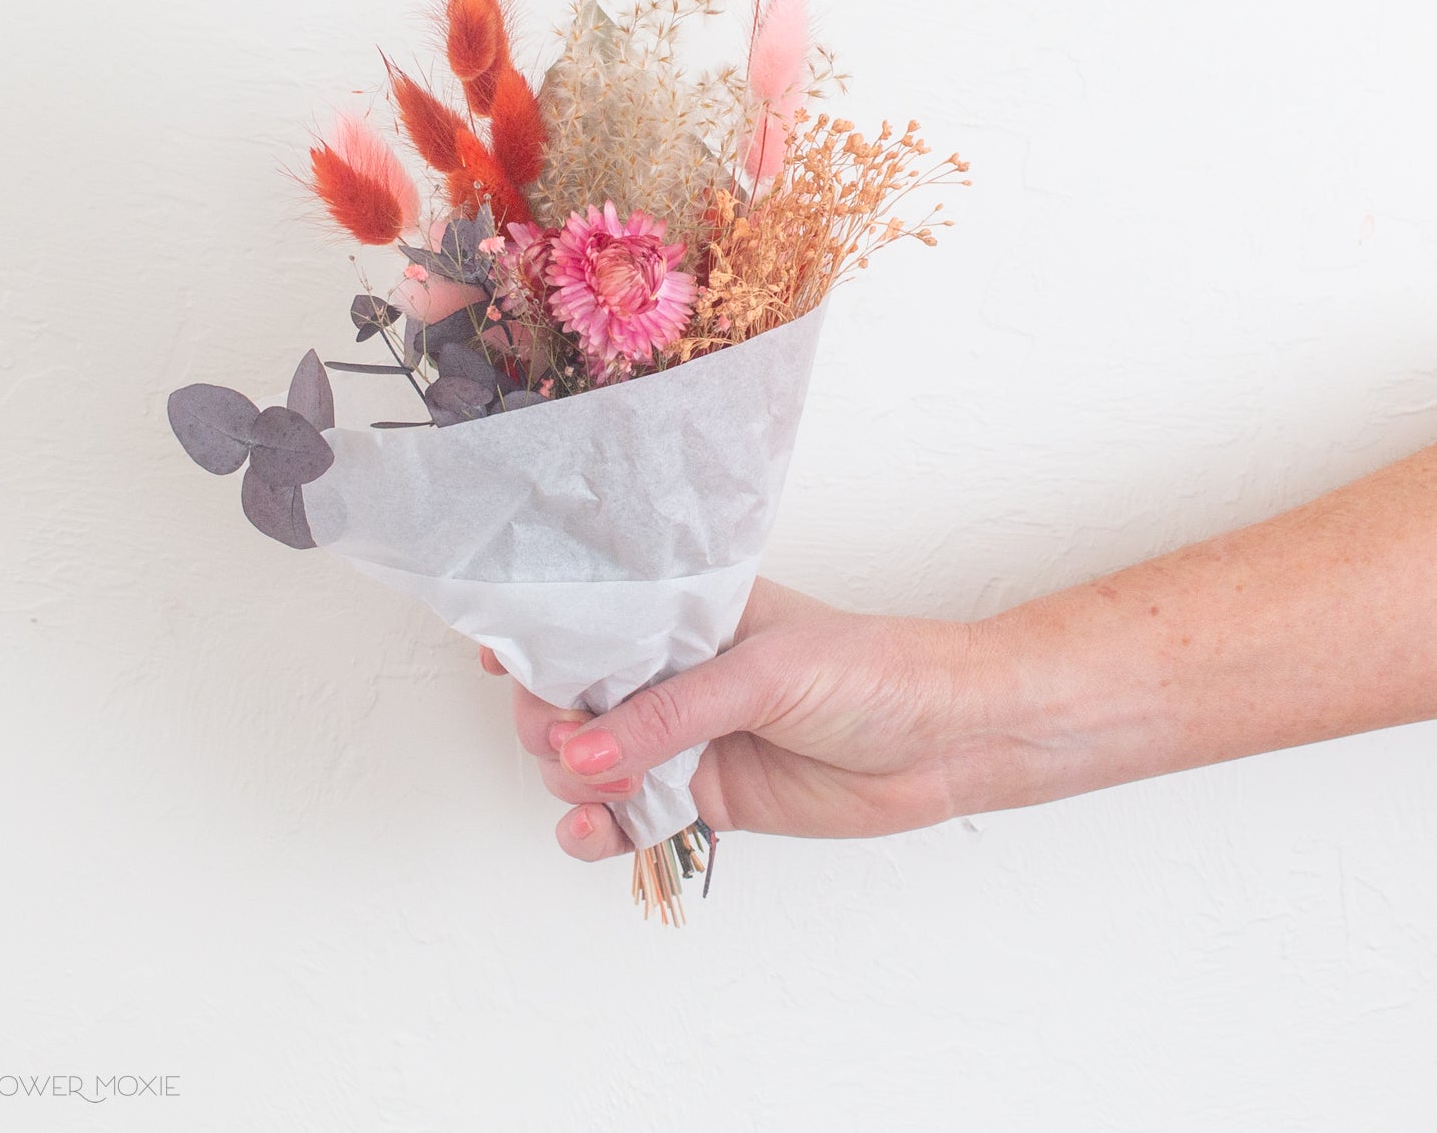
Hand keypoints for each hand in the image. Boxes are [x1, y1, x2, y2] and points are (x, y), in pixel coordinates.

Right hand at [482, 578, 993, 860]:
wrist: (946, 741)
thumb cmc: (872, 673)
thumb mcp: (767, 674)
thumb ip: (669, 713)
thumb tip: (578, 749)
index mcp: (685, 615)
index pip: (589, 622)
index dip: (539, 640)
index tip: (501, 660)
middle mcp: (673, 673)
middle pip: (569, 699)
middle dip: (552, 723)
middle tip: (576, 744)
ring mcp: (683, 738)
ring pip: (584, 762)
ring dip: (574, 780)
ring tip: (612, 789)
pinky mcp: (702, 796)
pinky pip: (624, 819)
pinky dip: (594, 831)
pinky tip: (590, 832)